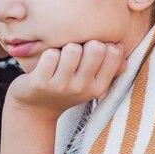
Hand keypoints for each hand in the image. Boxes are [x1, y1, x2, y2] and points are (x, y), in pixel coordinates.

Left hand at [7, 40, 124, 120]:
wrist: (35, 110)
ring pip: (72, 49)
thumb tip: (119, 46)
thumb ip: (109, 68)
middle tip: (74, 53)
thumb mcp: (91, 84)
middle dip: (84, 44)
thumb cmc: (67, 88)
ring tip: (59, 59)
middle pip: (95, 48)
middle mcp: (82, 88)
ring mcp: (61, 86)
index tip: (90, 52)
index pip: (113, 54)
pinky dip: (47, 54)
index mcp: (98, 87)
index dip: (102, 45)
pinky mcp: (40, 83)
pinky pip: (50, 55)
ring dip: (64, 48)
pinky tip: (45, 64)